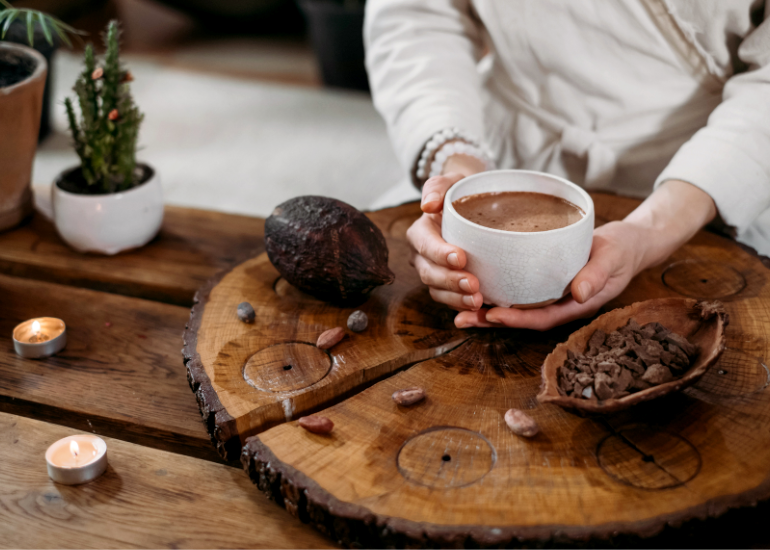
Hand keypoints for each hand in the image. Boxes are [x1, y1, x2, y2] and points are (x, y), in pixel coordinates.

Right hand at [406, 153, 485, 310]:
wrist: (472, 207)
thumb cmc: (460, 193)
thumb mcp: (450, 182)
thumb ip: (437, 187)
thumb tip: (428, 205)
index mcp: (420, 233)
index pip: (425, 245)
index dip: (440, 254)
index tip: (461, 257)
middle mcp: (422, 256)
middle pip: (429, 273)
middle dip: (450, 281)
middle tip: (474, 285)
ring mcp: (434, 273)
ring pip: (438, 291)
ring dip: (456, 299)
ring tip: (478, 300)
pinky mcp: (447, 286)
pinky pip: (450, 300)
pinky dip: (462, 306)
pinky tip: (480, 308)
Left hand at [455, 221, 646, 329]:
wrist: (628, 242)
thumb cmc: (622, 251)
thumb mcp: (612, 259)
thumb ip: (597, 275)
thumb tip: (579, 294)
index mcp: (575, 305)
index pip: (542, 318)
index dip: (517, 320)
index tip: (493, 315)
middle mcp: (558, 304)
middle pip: (521, 317)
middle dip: (491, 321)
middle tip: (460, 319)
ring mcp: (550, 294)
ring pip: (515, 306)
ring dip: (487, 310)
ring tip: (457, 310)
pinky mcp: (543, 281)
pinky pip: (518, 291)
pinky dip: (497, 291)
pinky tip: (475, 286)